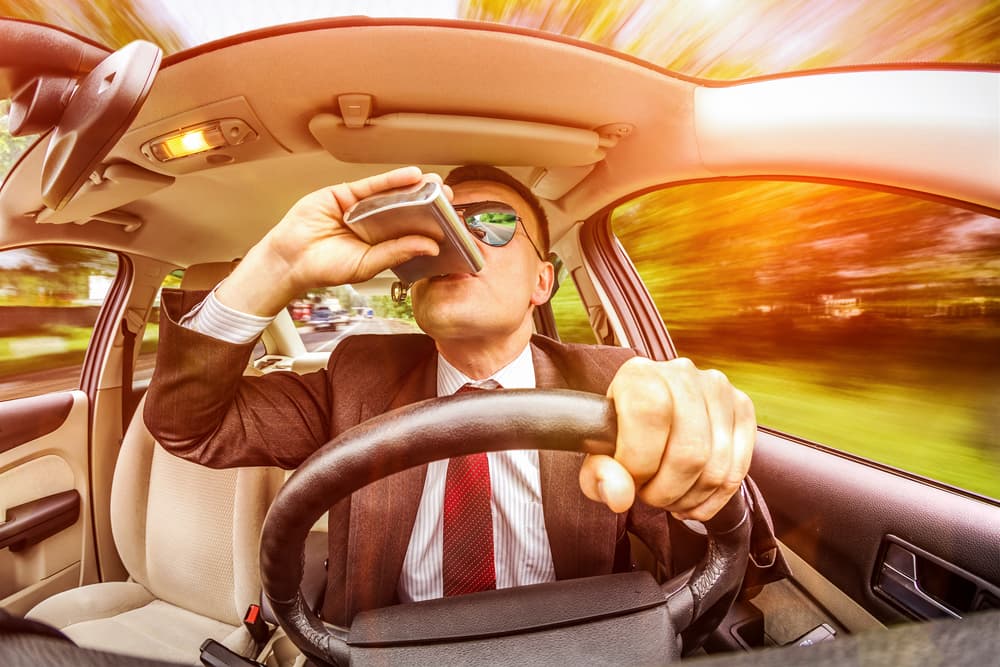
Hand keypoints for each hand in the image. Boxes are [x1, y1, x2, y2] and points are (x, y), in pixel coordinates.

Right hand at [217, 166, 444, 315]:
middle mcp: (373, 223)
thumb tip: (430, 246)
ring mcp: (359, 207)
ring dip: (413, 187)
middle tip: (450, 196)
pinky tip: (411, 176)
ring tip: (436, 183)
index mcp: (381, 242)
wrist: (290, 261)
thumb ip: (397, 253)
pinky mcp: (344, 194)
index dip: (431, 224)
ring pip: (390, 194)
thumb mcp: (367, 265)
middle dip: (427, 202)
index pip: (411, 230)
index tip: (452, 220)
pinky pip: (372, 185)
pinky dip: (391, 179)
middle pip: (405, 209)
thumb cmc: (324, 267)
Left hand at [579, 357, 755, 520]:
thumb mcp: (597, 454)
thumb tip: (620, 496)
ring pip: (716, 467)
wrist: (648, 415)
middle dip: (666, 491)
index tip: (630, 480)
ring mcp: (717, 389)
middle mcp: (682, 374)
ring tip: (670, 497)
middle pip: (689, 451)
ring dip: (689, 498)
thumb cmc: (620, 436)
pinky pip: (738, 470)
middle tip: (650, 496)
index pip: (649, 416)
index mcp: (639, 375)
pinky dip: (714, 498)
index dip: (639, 463)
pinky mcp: (742, 407)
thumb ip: (598, 475)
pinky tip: (693, 500)